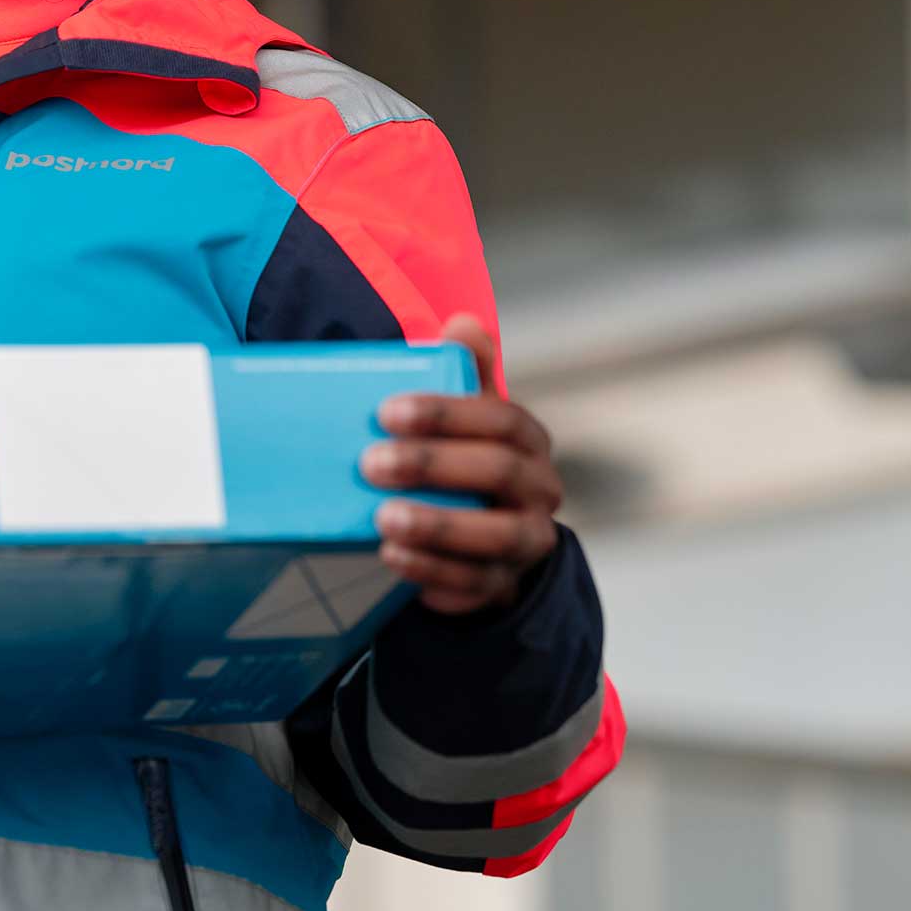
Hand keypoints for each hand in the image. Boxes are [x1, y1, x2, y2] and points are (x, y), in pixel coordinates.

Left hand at [358, 313, 562, 615]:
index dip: (447, 413)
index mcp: (527, 439)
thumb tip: (462, 323)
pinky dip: (436, 576)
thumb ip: (464, 372)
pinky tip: (394, 561)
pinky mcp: (503, 585)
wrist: (485, 538)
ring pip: (497, 537)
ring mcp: (526, 541)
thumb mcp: (465, 416)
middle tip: (371, 464)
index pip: (501, 418)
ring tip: (383, 522)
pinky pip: (478, 587)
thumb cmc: (465, 459)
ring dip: (438, 528)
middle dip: (435, 466)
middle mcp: (540, 489)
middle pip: (502, 472)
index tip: (386, 412)